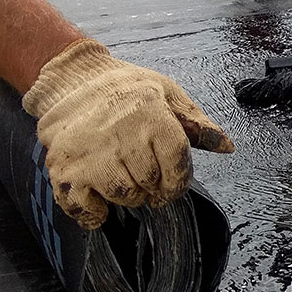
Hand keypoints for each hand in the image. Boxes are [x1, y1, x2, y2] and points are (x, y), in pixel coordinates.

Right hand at [22, 39, 233, 229]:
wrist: (72, 79)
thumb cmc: (125, 88)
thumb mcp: (166, 93)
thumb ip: (197, 123)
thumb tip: (227, 146)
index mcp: (150, 114)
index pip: (176, 164)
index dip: (178, 181)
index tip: (171, 183)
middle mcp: (120, 134)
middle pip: (150, 183)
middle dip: (151, 184)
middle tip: (142, 171)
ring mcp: (89, 153)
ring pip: (123, 196)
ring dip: (126, 194)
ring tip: (121, 174)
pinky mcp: (64, 168)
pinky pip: (85, 208)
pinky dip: (93, 212)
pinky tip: (97, 197)